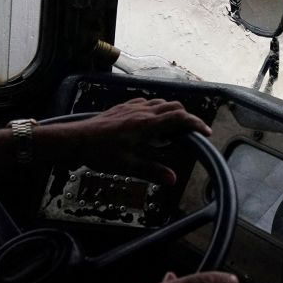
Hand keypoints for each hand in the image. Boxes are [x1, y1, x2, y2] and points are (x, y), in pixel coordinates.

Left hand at [37, 98, 211, 184]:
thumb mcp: (128, 165)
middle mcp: (143, 111)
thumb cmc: (101, 153)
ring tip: (171, 131)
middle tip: (189, 134)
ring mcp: (132, 107)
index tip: (206, 132)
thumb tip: (173, 179)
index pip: (179, 118)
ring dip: (171, 113)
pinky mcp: (123, 107)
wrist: (76, 139)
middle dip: (186, 118)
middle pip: (174, 107)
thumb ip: (152, 170)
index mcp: (147, 125)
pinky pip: (147, 103)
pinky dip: (156, 110)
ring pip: (161, 103)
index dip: (196, 124)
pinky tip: (150, 123)